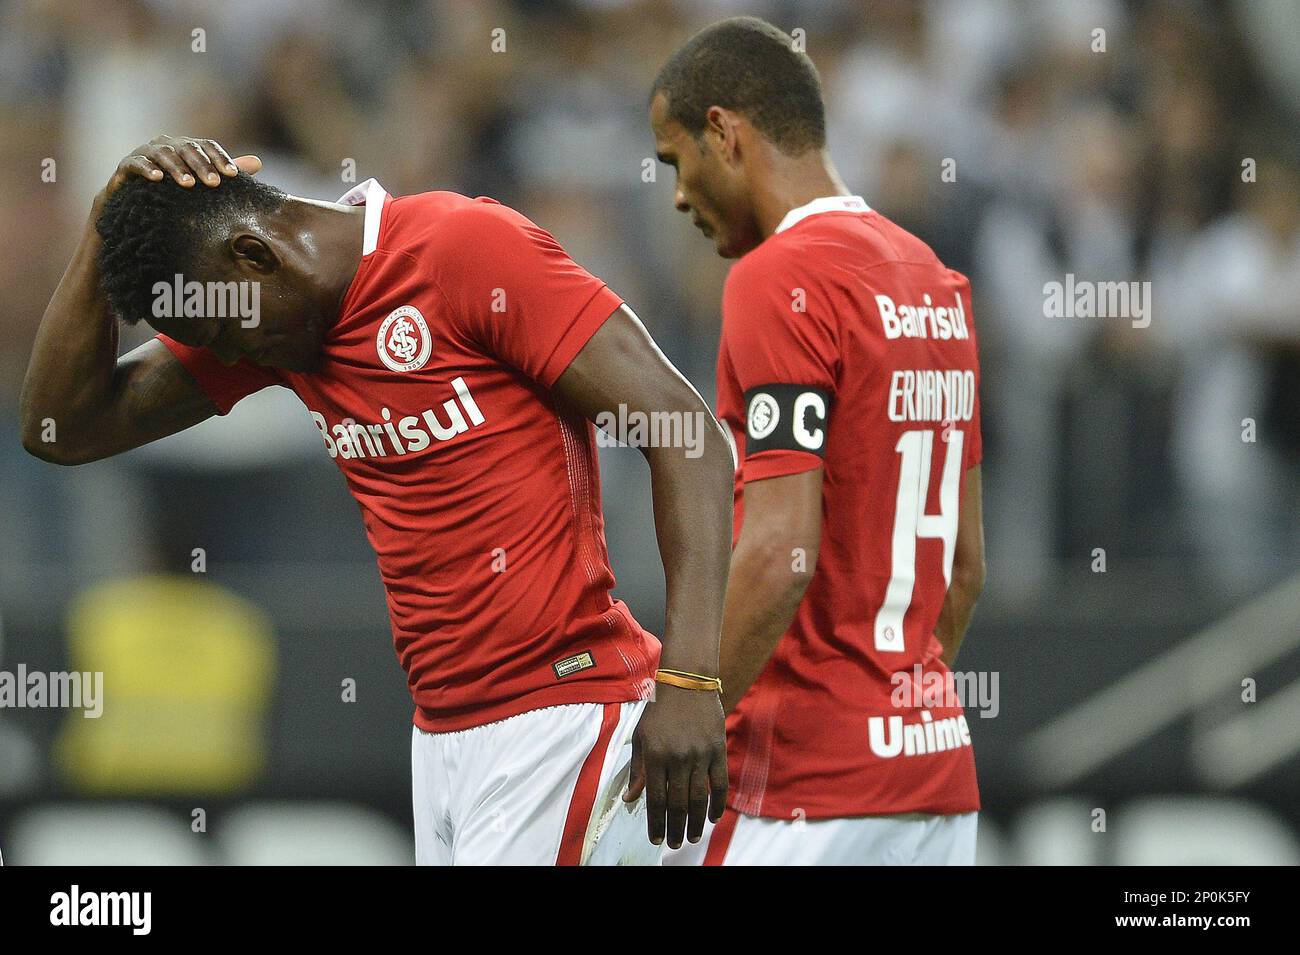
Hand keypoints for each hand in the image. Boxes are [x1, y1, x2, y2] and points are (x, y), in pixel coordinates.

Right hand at [96, 135, 261, 208]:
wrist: (135, 202)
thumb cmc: (175, 191)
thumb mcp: (202, 181)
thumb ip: (224, 171)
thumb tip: (258, 162)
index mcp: (186, 146)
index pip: (207, 146)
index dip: (221, 158)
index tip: (235, 176)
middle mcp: (166, 144)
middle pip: (187, 148)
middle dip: (202, 165)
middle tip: (215, 183)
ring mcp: (145, 152)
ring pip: (162, 154)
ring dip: (176, 168)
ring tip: (188, 184)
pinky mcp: (126, 165)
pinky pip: (135, 163)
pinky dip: (146, 169)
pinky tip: (157, 179)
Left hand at [624, 683, 727, 848]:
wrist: (687, 683)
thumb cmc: (659, 711)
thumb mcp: (641, 737)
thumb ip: (637, 770)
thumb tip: (630, 799)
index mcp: (655, 755)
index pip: (655, 798)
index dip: (655, 822)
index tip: (656, 839)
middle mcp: (677, 758)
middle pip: (678, 803)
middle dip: (675, 828)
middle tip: (675, 843)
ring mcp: (700, 755)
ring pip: (699, 798)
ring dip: (696, 822)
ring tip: (692, 837)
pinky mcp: (718, 750)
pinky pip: (720, 784)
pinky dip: (717, 804)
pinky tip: (713, 818)